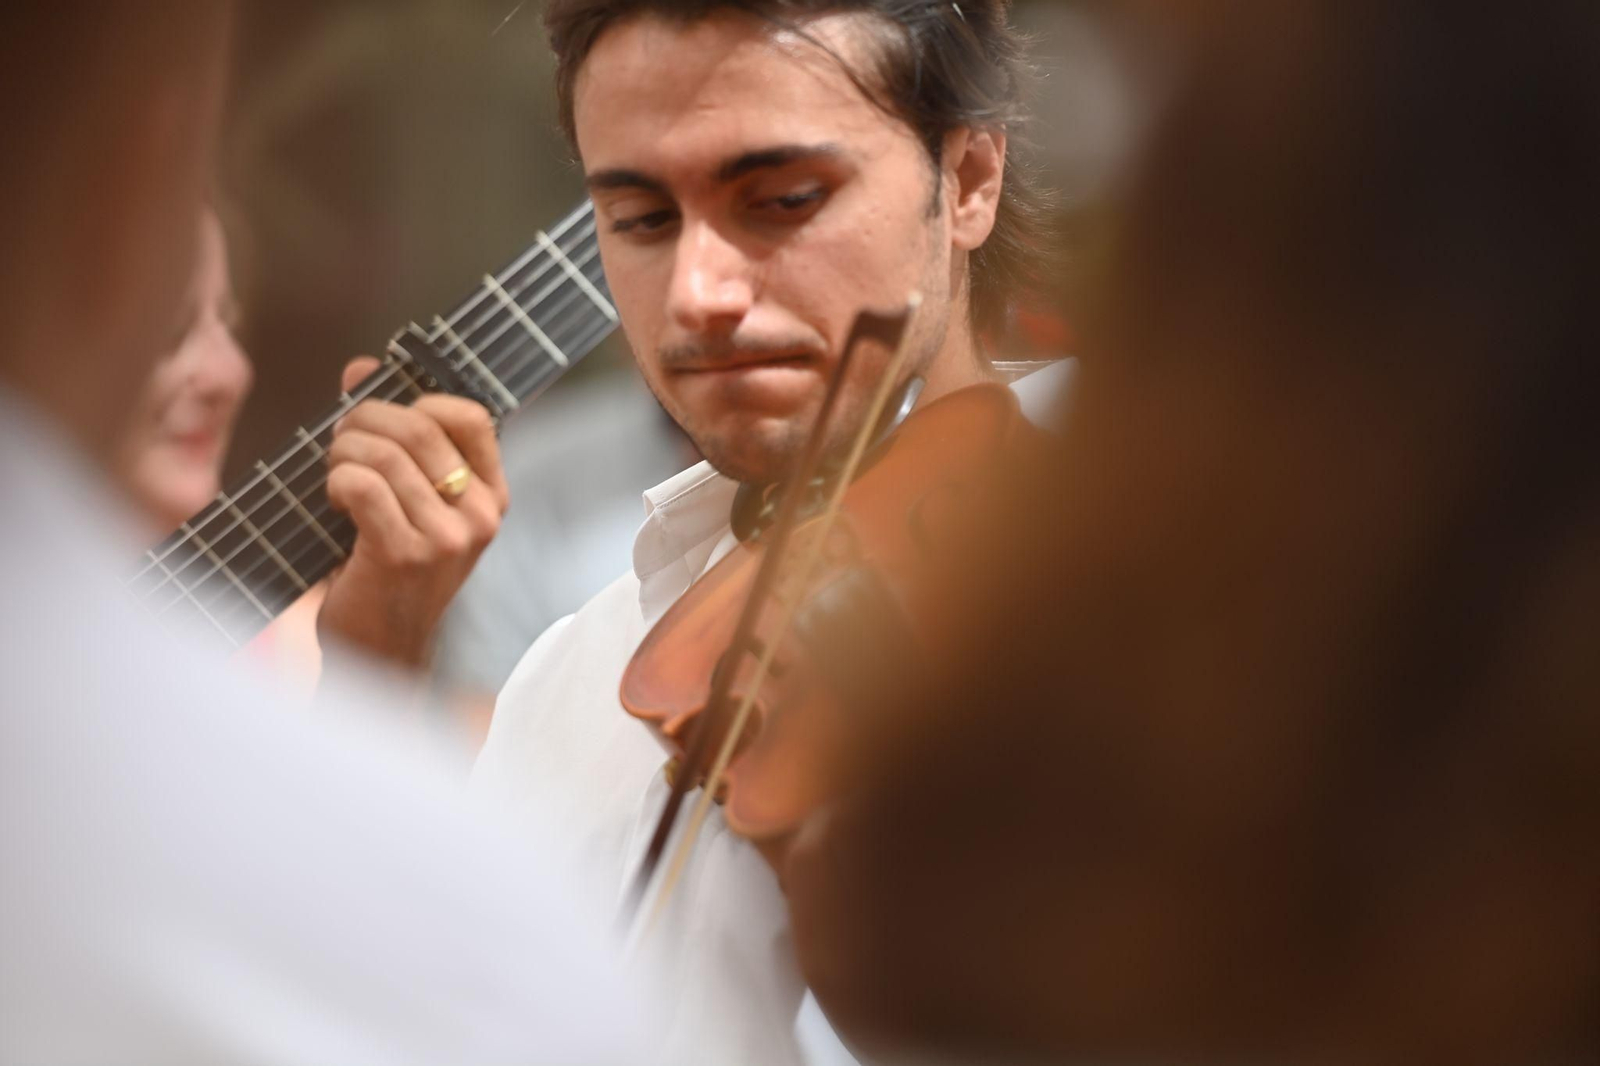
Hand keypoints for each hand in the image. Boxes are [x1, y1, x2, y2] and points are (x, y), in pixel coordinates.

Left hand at [318, 356, 508, 667]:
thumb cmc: (386, 570)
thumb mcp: (403, 500)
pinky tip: (334, 501)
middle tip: (339, 441)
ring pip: (384, 454)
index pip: (471, 416)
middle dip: (363, 420)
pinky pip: (362, 485)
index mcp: (490, 497)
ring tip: (333, 474)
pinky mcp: (405, 554)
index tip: (386, 417)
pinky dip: (337, 482)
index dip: (420, 401)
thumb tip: (361, 368)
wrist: (379, 651)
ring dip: (342, 453)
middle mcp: (480, 515)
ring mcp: (447, 537)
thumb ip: (390, 434)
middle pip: (418, 427)